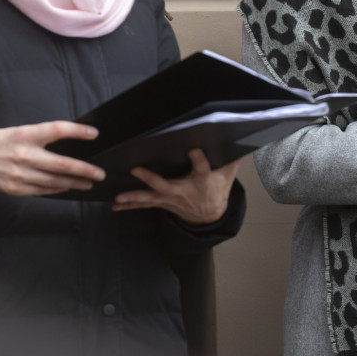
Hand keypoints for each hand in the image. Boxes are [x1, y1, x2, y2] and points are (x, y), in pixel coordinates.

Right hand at [0, 121, 102, 195]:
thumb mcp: (16, 131)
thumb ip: (39, 136)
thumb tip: (67, 140)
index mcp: (24, 135)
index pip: (56, 130)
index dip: (77, 131)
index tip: (93, 133)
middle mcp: (23, 155)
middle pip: (61, 164)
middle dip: (84, 170)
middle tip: (99, 173)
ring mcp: (19, 175)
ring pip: (54, 181)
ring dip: (75, 183)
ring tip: (89, 182)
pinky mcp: (15, 189)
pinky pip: (42, 191)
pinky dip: (58, 189)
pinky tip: (67, 187)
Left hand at [112, 149, 239, 224]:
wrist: (209, 216)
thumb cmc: (216, 191)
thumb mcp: (228, 175)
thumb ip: (232, 158)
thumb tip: (241, 138)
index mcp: (202, 181)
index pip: (201, 168)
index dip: (198, 159)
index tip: (194, 149)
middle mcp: (183, 191)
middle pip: (165, 185)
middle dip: (151, 179)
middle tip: (136, 170)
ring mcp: (171, 199)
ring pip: (150, 198)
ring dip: (133, 198)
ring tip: (118, 197)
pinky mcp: (163, 203)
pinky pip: (144, 205)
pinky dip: (129, 206)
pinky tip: (115, 206)